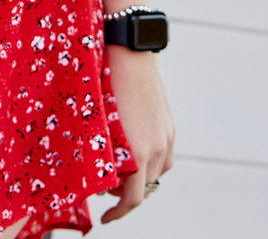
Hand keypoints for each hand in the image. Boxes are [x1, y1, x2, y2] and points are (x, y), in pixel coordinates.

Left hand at [102, 48, 173, 221]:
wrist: (130, 50)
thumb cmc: (105, 82)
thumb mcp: (98, 122)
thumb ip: (102, 152)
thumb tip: (100, 173)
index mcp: (138, 152)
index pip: (133, 199)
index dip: (118, 213)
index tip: (105, 217)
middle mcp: (157, 148)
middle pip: (146, 188)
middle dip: (126, 194)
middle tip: (106, 188)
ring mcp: (167, 135)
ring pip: (158, 172)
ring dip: (141, 178)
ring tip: (121, 171)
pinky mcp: (170, 124)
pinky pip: (165, 154)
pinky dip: (152, 161)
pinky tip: (137, 152)